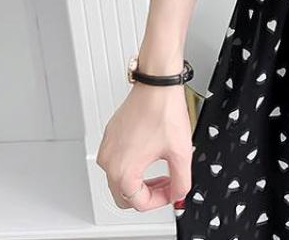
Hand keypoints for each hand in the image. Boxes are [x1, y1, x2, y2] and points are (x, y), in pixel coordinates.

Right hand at [96, 82, 192, 210]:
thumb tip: (178, 194)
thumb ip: (181, 181)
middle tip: (167, 184)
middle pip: (125, 195)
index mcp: (123, 171)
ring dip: (140, 180)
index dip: (160, 200)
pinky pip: (117, 161)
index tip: (172, 190)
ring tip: (162, 169)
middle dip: (149, 194)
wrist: (157, 85)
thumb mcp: (181, 153)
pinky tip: (151, 153)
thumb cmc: (163, 111)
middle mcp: (109, 161)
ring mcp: (107, 148)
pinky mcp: (110, 136)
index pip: (139, 203)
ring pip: (120, 179)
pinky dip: (133, 164)